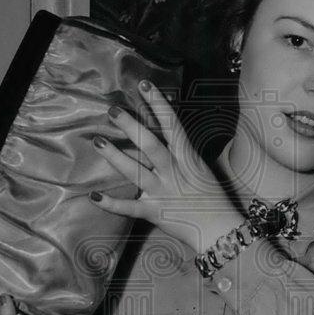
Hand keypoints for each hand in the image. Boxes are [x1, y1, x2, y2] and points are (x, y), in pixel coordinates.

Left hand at [91, 80, 243, 254]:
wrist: (219, 229)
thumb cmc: (212, 196)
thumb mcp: (200, 167)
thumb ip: (182, 150)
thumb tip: (167, 128)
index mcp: (187, 158)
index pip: (172, 125)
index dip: (158, 104)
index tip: (144, 85)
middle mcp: (173, 172)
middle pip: (150, 145)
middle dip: (131, 126)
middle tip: (112, 111)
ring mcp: (163, 192)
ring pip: (136, 172)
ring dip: (116, 157)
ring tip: (98, 142)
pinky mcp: (154, 212)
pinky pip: (129, 208)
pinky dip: (111, 204)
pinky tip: (94, 196)